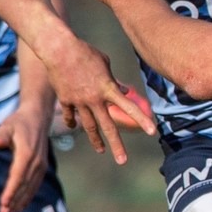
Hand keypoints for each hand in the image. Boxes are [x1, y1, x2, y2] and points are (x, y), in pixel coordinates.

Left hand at [0, 105, 50, 211]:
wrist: (38, 117)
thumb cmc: (19, 122)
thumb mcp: (8, 125)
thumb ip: (2, 134)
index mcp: (27, 153)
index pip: (18, 176)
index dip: (11, 190)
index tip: (4, 202)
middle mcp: (36, 162)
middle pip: (25, 185)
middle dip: (15, 201)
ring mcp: (40, 166)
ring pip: (31, 188)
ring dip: (22, 202)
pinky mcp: (41, 168)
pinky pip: (35, 185)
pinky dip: (28, 197)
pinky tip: (21, 205)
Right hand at [40, 30, 156, 164]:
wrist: (59, 50)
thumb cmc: (85, 53)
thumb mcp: (105, 64)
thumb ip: (114, 81)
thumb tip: (123, 91)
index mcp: (108, 89)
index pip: (130, 107)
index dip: (142, 120)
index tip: (153, 132)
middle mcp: (95, 99)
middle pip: (108, 126)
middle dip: (116, 145)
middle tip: (123, 161)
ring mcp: (79, 102)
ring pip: (89, 126)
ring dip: (96, 140)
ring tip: (101, 150)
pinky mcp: (65, 100)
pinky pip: (71, 115)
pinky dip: (72, 121)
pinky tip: (74, 126)